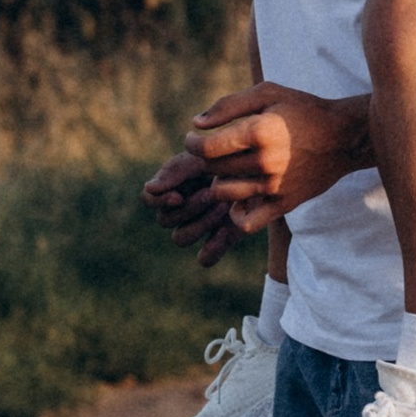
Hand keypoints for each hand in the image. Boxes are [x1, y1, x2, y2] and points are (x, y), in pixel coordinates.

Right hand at [141, 146, 267, 267]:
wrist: (266, 170)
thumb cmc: (232, 159)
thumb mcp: (205, 158)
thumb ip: (177, 172)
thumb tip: (149, 189)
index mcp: (173, 186)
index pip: (149, 198)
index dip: (159, 200)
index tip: (178, 196)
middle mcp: (180, 209)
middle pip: (165, 220)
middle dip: (188, 207)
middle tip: (212, 193)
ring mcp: (199, 226)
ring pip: (180, 238)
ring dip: (199, 223)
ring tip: (223, 206)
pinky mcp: (219, 240)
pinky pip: (204, 258)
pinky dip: (211, 248)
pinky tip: (225, 230)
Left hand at [142, 78, 372, 258]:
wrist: (344, 137)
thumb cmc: (302, 110)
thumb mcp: (268, 94)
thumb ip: (228, 105)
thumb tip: (196, 125)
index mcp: (259, 131)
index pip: (206, 148)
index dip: (192, 144)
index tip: (194, 140)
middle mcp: (265, 161)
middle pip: (213, 170)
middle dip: (207, 159)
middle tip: (216, 151)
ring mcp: (275, 186)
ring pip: (224, 193)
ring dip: (218, 182)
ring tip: (228, 171)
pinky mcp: (284, 203)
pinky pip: (248, 222)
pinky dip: (236, 214)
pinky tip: (239, 199)